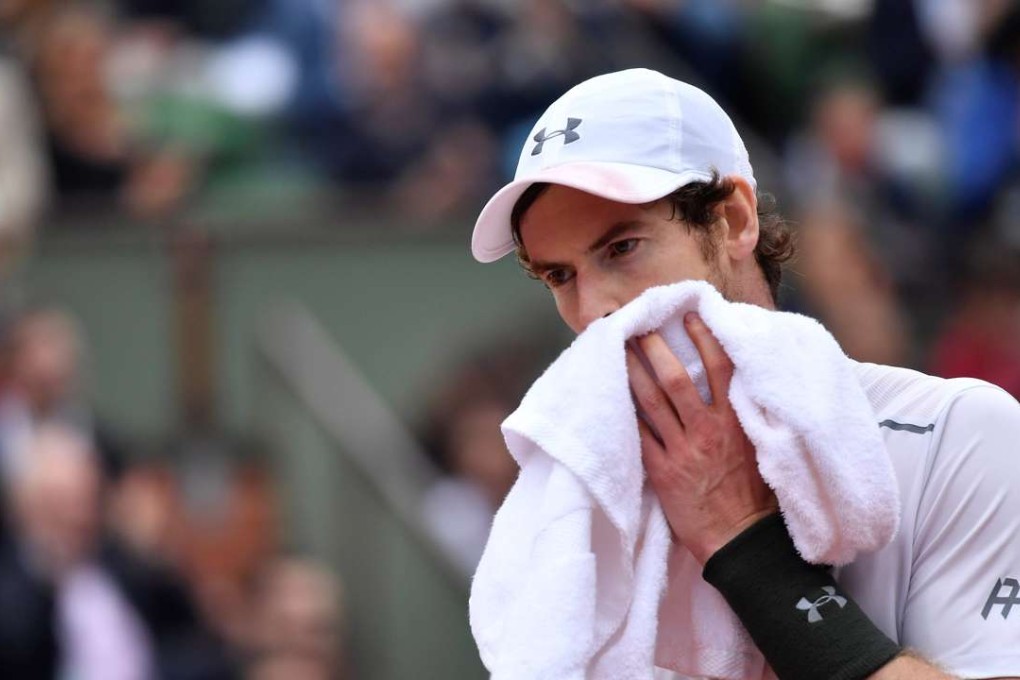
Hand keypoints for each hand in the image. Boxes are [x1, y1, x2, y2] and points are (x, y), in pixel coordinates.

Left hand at [626, 312, 777, 563]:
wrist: (742, 541)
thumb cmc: (758, 497)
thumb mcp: (762, 446)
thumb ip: (746, 414)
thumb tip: (737, 382)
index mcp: (736, 421)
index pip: (720, 367)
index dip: (704, 338)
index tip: (690, 316)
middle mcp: (707, 430)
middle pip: (675, 378)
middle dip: (654, 349)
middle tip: (639, 326)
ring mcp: (682, 450)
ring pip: (651, 402)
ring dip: (633, 372)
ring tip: (619, 349)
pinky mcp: (662, 472)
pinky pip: (639, 435)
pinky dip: (625, 413)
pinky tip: (614, 395)